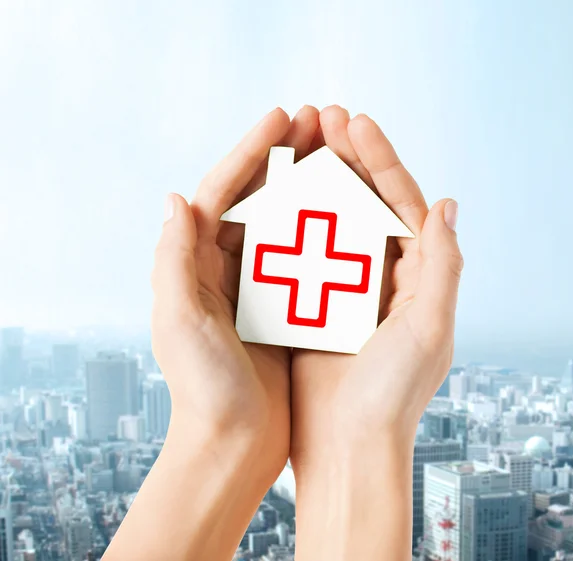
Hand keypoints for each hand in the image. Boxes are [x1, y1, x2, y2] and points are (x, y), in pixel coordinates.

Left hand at [107, 107, 321, 560]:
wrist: (233, 444)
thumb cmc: (203, 390)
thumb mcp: (180, 323)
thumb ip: (173, 261)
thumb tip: (176, 198)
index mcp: (195, 265)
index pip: (221, 192)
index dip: (250, 151)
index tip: (282, 117)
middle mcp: (223, 268)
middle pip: (255, 197)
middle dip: (284, 156)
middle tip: (317, 120)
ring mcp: (255, 285)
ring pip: (284, 221)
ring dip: (308, 185)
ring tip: (336, 152)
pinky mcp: (282, 307)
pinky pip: (305, 256)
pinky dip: (323, 230)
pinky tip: (349, 210)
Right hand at [289, 106, 462, 559]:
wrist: (346, 448)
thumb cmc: (391, 397)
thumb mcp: (429, 330)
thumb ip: (443, 265)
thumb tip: (447, 204)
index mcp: (416, 277)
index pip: (401, 202)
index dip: (381, 159)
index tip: (354, 122)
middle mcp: (383, 277)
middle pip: (364, 203)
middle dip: (346, 158)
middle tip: (320, 117)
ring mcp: (345, 288)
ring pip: (329, 221)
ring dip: (314, 181)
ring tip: (296, 143)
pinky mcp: (312, 305)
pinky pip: (300, 253)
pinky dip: (289, 222)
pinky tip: (272, 195)